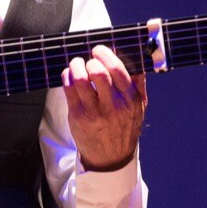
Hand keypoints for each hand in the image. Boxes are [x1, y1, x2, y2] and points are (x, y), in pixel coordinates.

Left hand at [62, 45, 146, 171]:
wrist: (111, 157)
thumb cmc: (125, 127)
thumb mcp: (140, 107)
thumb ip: (138, 83)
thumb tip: (136, 57)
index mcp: (130, 99)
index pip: (117, 69)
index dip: (105, 54)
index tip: (98, 50)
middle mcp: (113, 106)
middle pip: (98, 72)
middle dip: (90, 60)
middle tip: (88, 61)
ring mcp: (94, 112)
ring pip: (80, 79)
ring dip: (76, 66)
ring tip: (76, 64)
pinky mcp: (78, 116)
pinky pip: (68, 89)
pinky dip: (67, 76)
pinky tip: (69, 75)